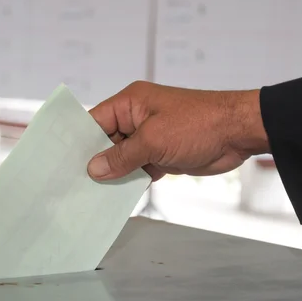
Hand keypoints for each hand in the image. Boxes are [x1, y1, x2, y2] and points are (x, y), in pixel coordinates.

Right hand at [87, 81, 268, 181]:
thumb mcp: (154, 140)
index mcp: (130, 103)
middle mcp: (137, 118)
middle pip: (106, 142)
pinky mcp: (162, 155)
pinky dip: (131, 181)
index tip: (63, 163)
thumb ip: (122, 156)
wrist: (238, 134)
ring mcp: (150, 138)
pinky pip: (139, 168)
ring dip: (113, 174)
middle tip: (74, 185)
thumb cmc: (198, 124)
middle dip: (96, 162)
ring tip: (90, 194)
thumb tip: (94, 169)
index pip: (95, 121)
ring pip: (123, 158)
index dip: (80, 142)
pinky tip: (116, 197)